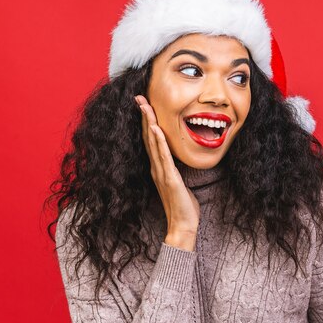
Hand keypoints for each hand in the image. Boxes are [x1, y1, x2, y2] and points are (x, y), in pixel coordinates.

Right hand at [135, 95, 199, 249]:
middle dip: (144, 116)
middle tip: (139, 97)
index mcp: (159, 167)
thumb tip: (178, 160)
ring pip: (153, 143)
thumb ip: (176, 170)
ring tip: (145, 106)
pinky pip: (163, 157)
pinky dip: (158, 142)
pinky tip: (155, 129)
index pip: (151, 140)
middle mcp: (157, 167)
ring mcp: (161, 172)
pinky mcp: (169, 179)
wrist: (182, 225)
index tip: (145, 105)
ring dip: (149, 123)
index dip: (148, 121)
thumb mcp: (179, 182)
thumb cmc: (183, 206)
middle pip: (148, 137)